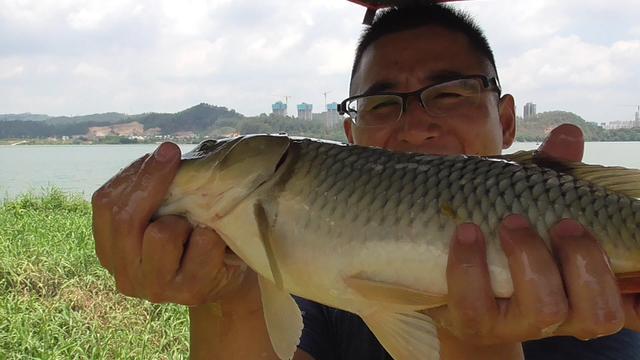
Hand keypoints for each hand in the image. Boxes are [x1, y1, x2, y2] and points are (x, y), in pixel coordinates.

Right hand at [91, 142, 256, 309]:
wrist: (227, 277)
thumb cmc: (191, 236)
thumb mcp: (163, 213)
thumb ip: (149, 192)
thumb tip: (161, 154)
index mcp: (110, 249)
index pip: (105, 205)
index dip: (134, 174)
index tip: (164, 150)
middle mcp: (125, 274)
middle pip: (126, 219)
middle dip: (153, 180)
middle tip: (174, 154)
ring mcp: (156, 288)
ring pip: (161, 234)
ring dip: (183, 218)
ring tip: (195, 224)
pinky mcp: (189, 292)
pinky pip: (201, 245)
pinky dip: (212, 233)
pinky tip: (217, 239)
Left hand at [428, 124, 639, 344]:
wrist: (442, 269)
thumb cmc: (499, 234)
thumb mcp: (528, 200)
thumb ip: (552, 171)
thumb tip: (568, 134)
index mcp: (584, 290)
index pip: (627, 307)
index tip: (639, 275)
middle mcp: (561, 316)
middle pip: (597, 310)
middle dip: (584, 260)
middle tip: (561, 224)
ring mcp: (516, 323)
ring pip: (546, 310)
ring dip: (531, 259)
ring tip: (510, 223)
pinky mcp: (472, 322)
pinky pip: (476, 304)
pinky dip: (471, 265)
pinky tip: (465, 233)